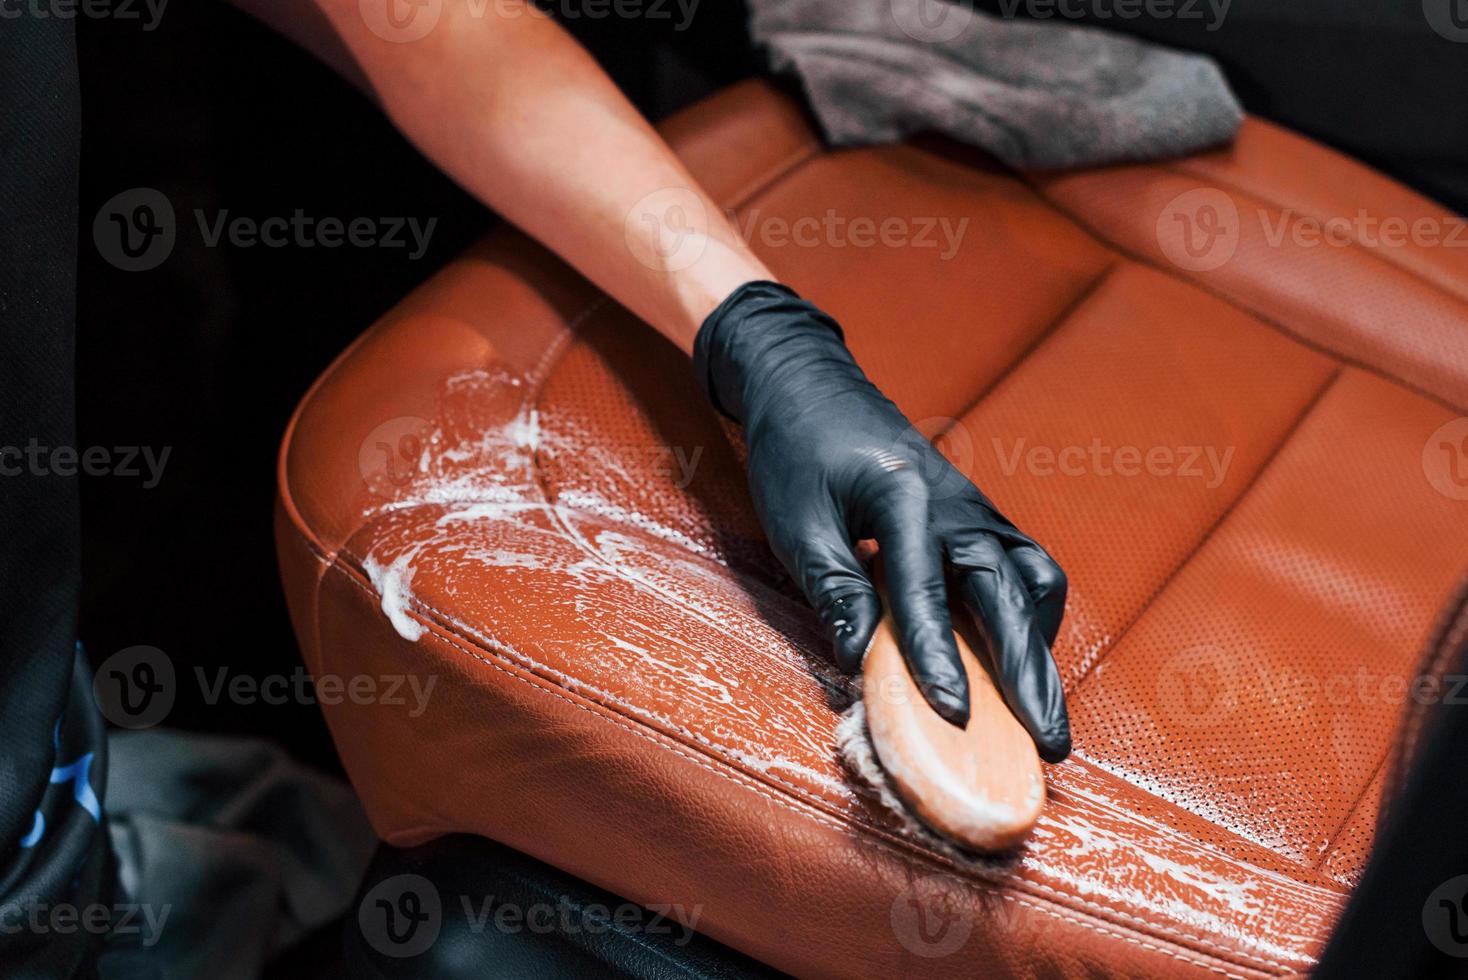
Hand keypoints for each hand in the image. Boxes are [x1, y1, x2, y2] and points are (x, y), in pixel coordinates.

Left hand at [693, 282, 1070, 761]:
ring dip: (1040, 645)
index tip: (955, 716)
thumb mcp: (796, 524)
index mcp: (903, 499)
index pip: (924, 592)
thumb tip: (859, 661)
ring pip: (1032, 580)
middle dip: (1031, 674)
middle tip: (1051, 742)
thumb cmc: (797, 455)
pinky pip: (1024, 569)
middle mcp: (956, 505)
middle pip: (1010, 594)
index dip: (939, 659)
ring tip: (1040, 707)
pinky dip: (1031, 616)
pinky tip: (1017, 654)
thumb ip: (832, 589)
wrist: (812, 387)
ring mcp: (975, 509)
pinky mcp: (979, 517)